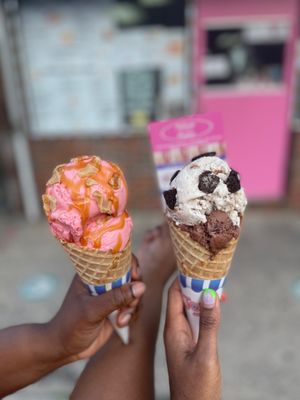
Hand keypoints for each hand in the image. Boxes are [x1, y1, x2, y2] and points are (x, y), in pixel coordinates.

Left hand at [47, 254, 144, 362]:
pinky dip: (132, 314)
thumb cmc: (70, 325)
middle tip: (129, 304)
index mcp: (93, 273)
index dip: (130, 264)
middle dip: (134, 290)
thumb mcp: (93, 310)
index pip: (116, 258)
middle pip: (130, 275)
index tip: (135, 277)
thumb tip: (141, 286)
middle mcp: (103, 281)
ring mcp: (110, 295)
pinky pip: (133, 306)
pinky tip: (121, 324)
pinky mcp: (116, 309)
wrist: (63, 349)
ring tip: (122, 320)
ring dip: (133, 306)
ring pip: (134, 292)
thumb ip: (116, 298)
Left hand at [164, 280, 220, 399]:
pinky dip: (205, 311)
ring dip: (202, 298)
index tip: (198, 266)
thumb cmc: (196, 387)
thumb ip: (208, 324)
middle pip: (182, 298)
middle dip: (196, 286)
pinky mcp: (190, 344)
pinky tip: (216, 308)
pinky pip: (195, 320)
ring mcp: (182, 337)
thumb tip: (209, 294)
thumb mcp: (206, 354)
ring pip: (190, 309)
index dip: (184, 278)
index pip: (174, 294)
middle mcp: (175, 330)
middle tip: (214, 277)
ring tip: (219, 289)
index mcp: (173, 329)